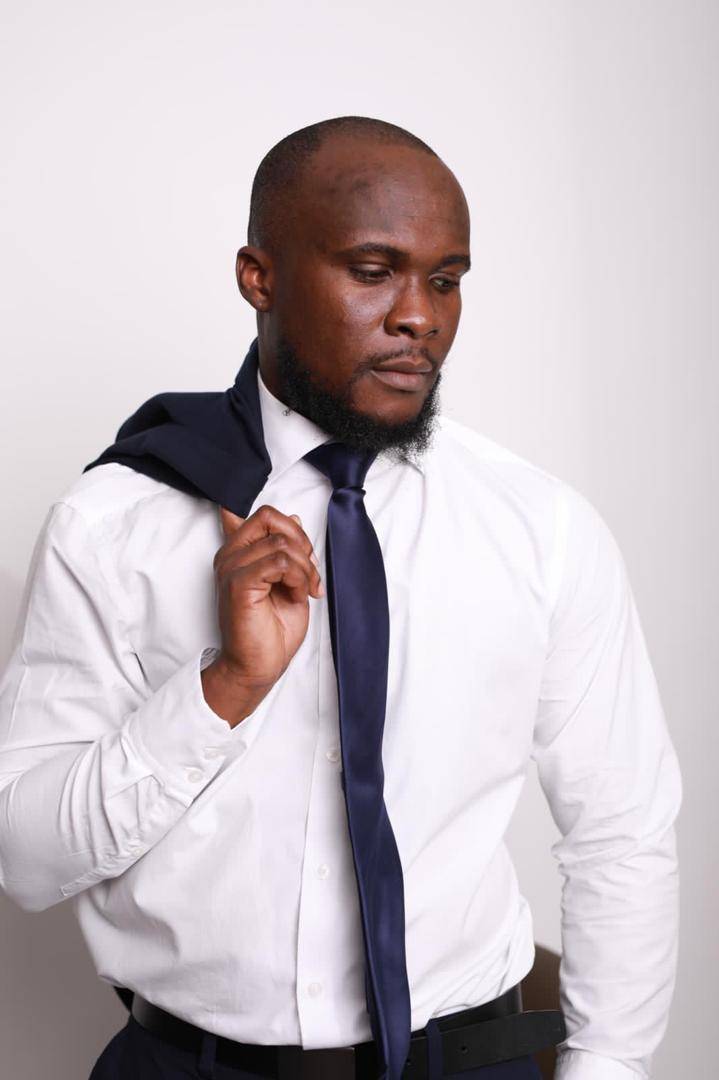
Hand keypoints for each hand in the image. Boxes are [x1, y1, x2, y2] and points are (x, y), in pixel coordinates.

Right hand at [201, 504, 323, 725]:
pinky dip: (298, 577)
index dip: (294, 530)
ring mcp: (231, 568)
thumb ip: (284, 549)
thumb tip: (293, 517)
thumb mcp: (287, 580)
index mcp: (238, 551)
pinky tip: (300, 595)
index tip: (304, 558)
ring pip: (281, 542)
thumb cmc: (271, 630)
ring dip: (304, 567)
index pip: (264, 514)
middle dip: (301, 542)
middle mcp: (229, 555)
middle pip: (271, 517)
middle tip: (309, 573)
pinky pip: (279, 562)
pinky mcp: (238, 583)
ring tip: (306, 590)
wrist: (259, 666)